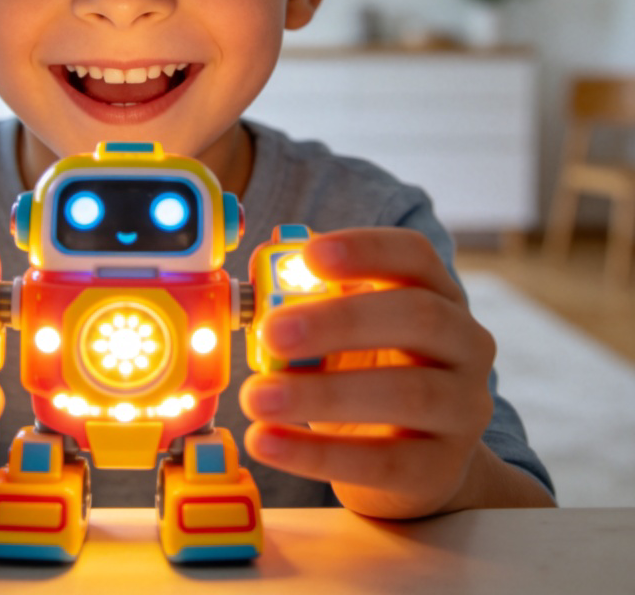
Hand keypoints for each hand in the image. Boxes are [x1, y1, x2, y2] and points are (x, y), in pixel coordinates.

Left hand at [239, 228, 499, 518]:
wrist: (412, 461)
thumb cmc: (368, 372)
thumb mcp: (344, 330)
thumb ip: (310, 301)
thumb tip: (263, 282)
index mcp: (437, 293)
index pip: (415, 255)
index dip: (365, 250)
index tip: (309, 256)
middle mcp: (465, 345)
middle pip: (419, 317)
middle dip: (340, 321)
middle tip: (272, 331)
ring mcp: (463, 410)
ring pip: (407, 395)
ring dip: (321, 394)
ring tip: (255, 396)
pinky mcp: (441, 470)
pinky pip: (382, 463)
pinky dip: (316, 454)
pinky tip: (264, 440)